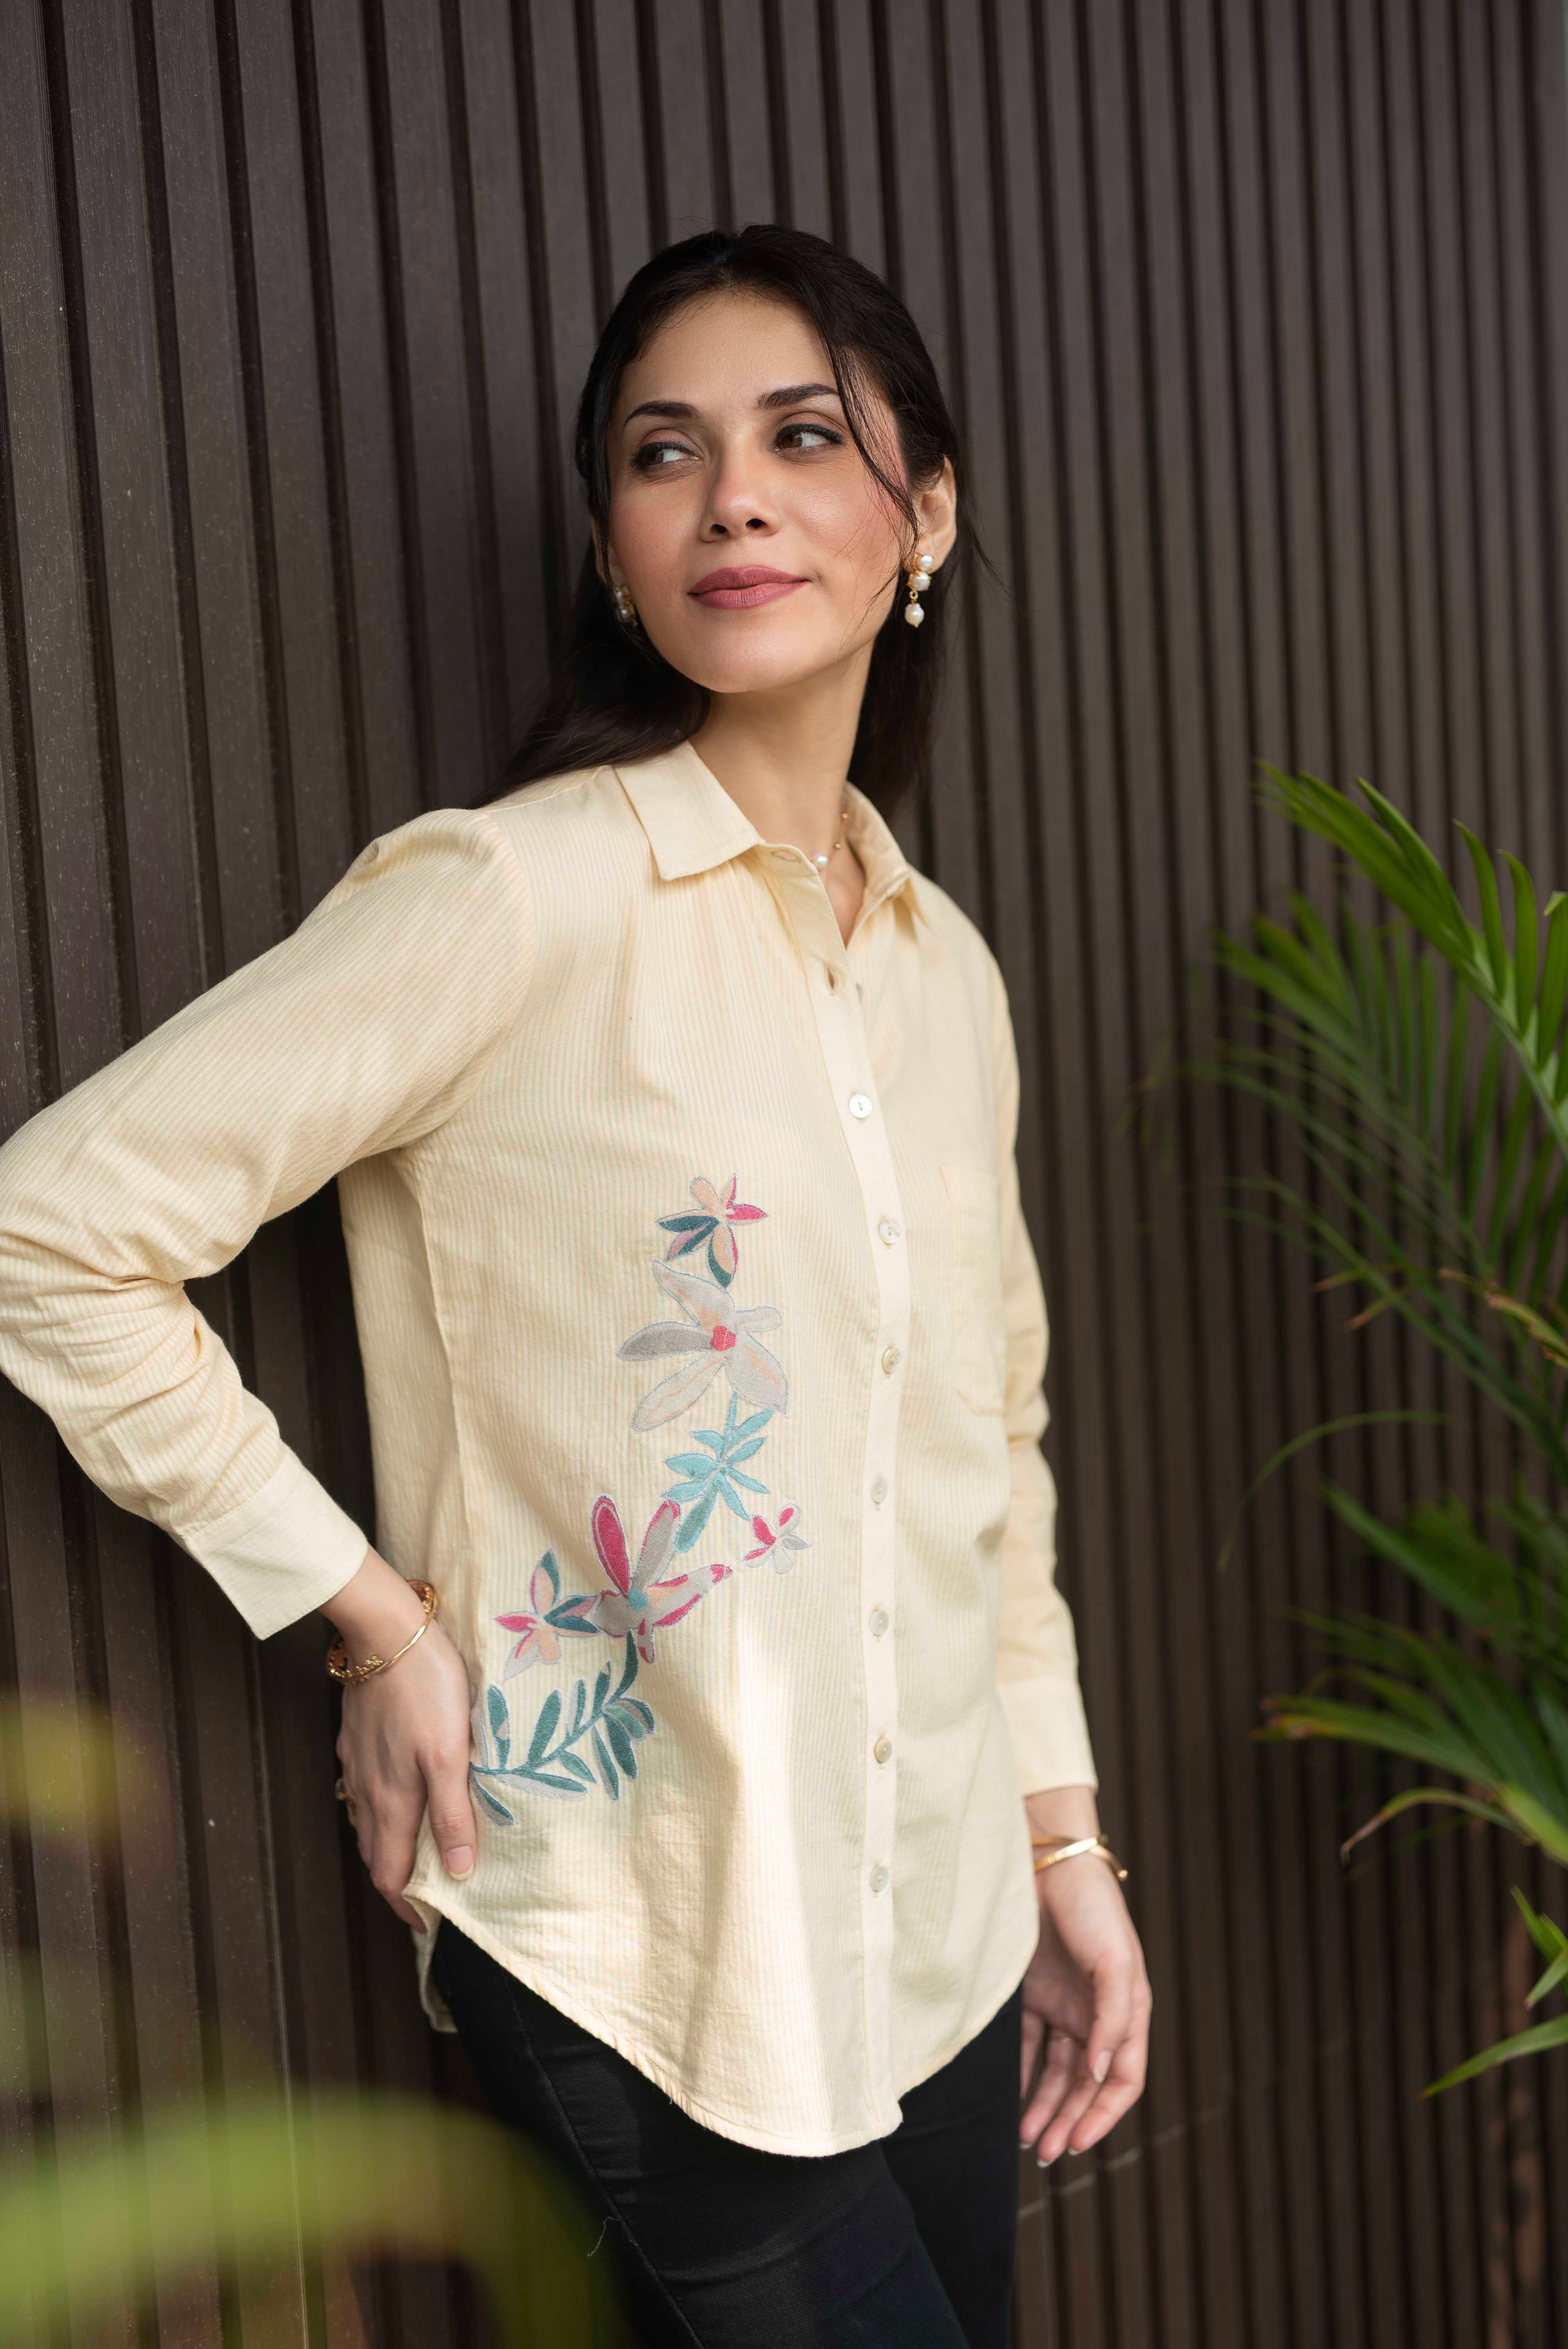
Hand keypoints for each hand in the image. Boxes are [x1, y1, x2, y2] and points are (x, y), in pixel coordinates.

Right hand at [325, 1548, 477, 1928]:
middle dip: (397, 1882)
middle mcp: (367, 1789)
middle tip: (425, 1897)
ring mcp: (357, 1762)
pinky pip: (360, 1789)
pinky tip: (393, 1796)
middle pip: (375, 1854)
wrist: (385, 1633)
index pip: (390, 1874)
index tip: (426, 1924)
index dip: (406, 1906)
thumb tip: (457, 1871)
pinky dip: (376, 1811)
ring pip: (365, 1823)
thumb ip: (453, 1812)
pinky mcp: (355, 1737)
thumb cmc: (426, 1689)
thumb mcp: (451, 1753)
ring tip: (413, 1854)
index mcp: (393, 1800)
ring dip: (386, 1847)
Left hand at [1017, 1794, 1151, 2163]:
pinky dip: (1023, 2075)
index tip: (1078, 2143)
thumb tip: (1099, 2072)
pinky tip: (1010, 2100)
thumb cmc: (1090, 1906)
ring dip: (1045, 2107)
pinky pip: (1030, 2047)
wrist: (1047, 1862)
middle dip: (1069, 2121)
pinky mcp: (1033, 1995)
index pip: (1123, 2079)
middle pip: (1086, 2085)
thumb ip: (1111, 2017)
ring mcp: (1065, 2006)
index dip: (1103, 2115)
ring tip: (1027, 2139)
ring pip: (1057, 2073)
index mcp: (1128, 2010)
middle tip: (1046, 2153)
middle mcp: (1097, 2015)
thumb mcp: (1113, 1960)